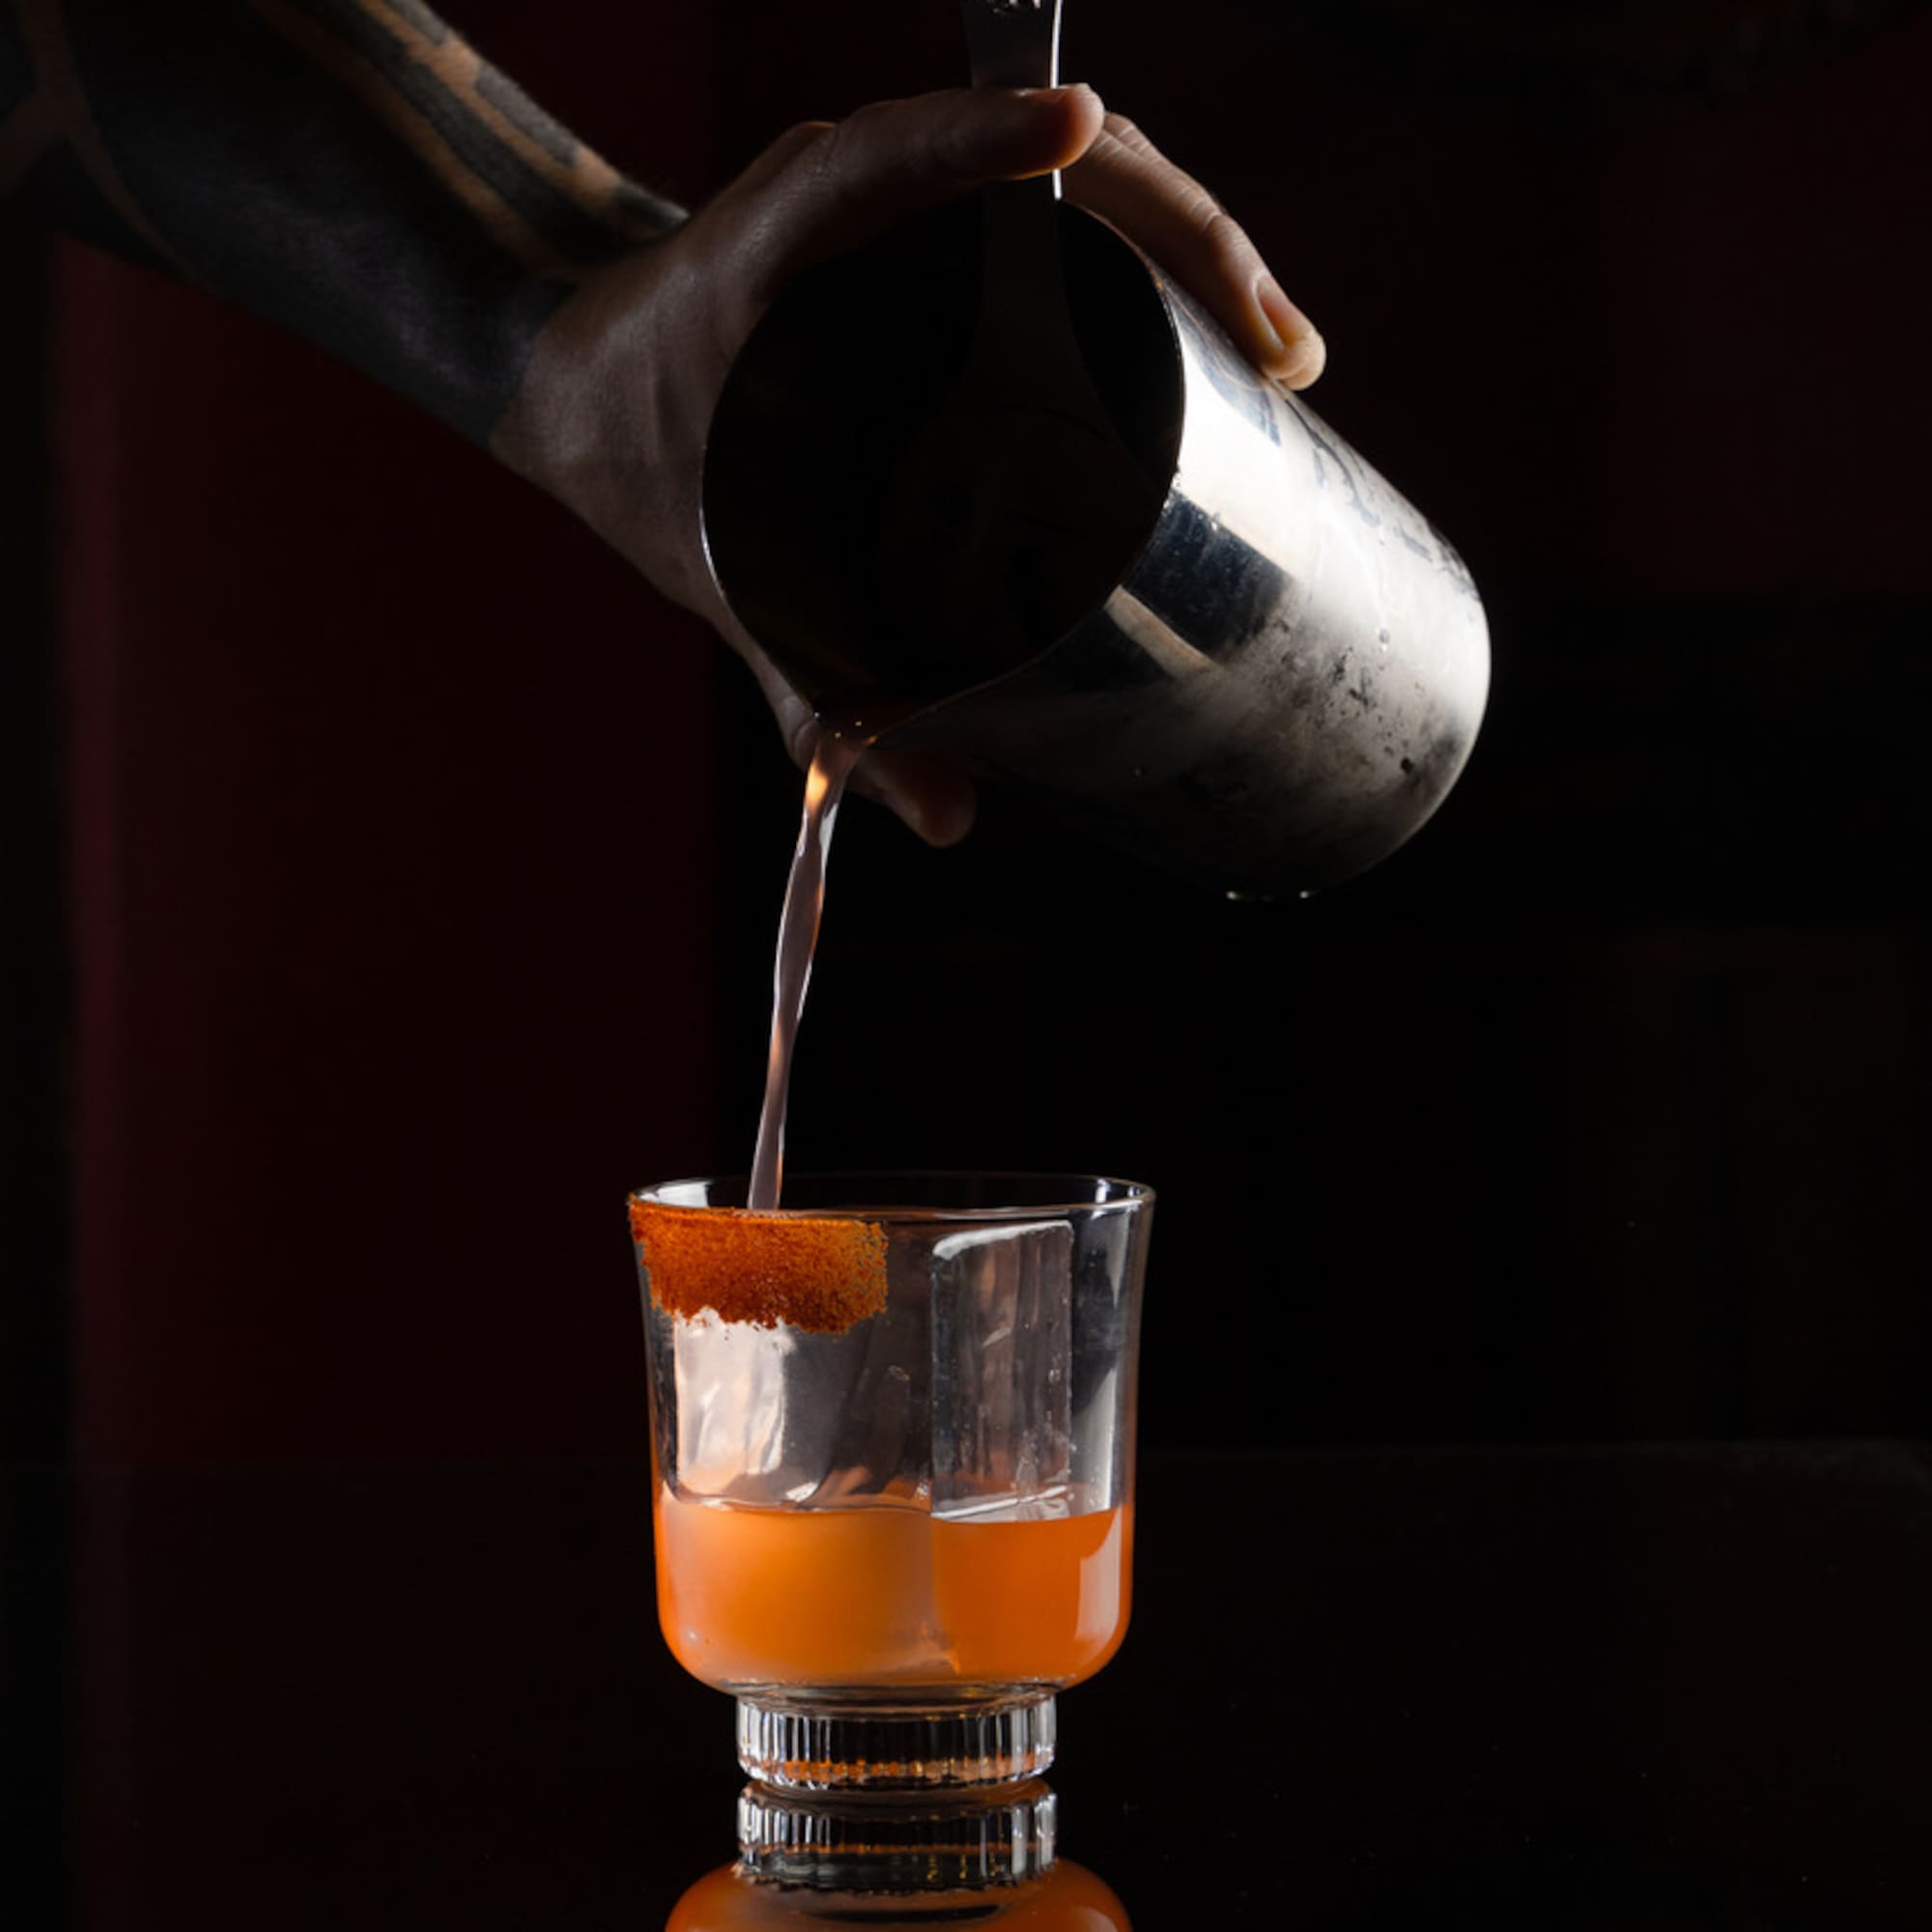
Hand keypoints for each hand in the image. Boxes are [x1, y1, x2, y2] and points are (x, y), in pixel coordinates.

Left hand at [494, 85, 1322, 844]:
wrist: (581, 376)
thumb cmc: (638, 458)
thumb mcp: (725, 579)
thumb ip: (818, 696)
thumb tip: (948, 820)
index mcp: (778, 244)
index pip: (882, 155)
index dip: (978, 130)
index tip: (1082, 127)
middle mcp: (851, 198)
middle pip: (1040, 165)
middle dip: (1182, 233)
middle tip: (1287, 355)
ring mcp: (906, 205)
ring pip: (1076, 186)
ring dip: (1193, 243)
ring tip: (1284, 355)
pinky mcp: (938, 233)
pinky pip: (1063, 220)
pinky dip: (1151, 258)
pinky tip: (1219, 334)